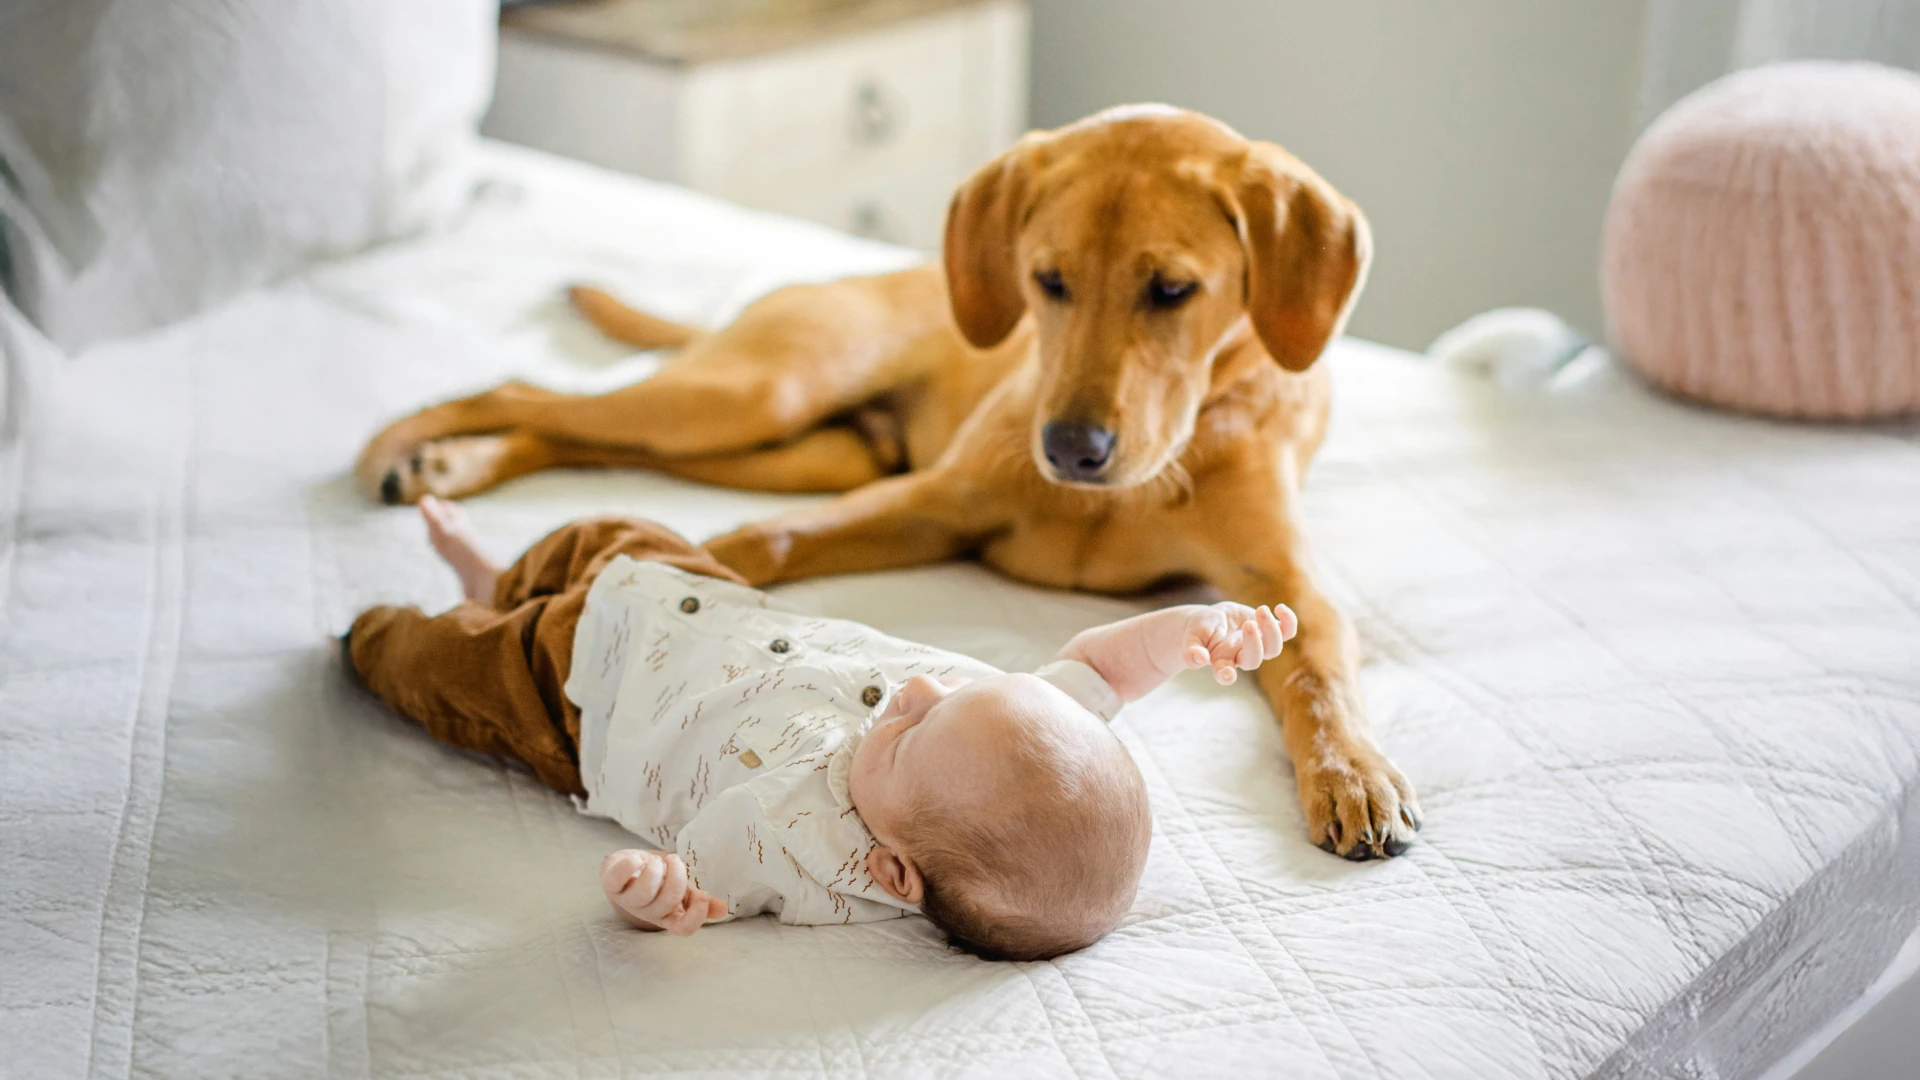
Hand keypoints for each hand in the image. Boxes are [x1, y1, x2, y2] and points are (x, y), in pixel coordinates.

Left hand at [600, 850, 727, 935]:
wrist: (628, 867)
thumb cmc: (658, 880)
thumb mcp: (682, 890)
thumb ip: (700, 900)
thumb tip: (723, 909)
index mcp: (667, 916)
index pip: (683, 929)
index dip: (696, 915)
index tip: (703, 894)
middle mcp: (647, 912)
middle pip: (667, 903)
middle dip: (676, 877)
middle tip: (675, 860)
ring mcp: (628, 900)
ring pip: (643, 892)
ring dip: (655, 869)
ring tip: (656, 860)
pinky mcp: (611, 885)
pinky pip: (616, 878)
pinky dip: (630, 863)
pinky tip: (636, 859)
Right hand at [1180, 603, 1295, 684]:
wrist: (1213, 620)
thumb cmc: (1200, 631)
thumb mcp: (1191, 637)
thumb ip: (1191, 650)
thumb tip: (1198, 659)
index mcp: (1221, 661)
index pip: (1225, 673)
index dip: (1227, 675)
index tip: (1226, 673)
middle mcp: (1242, 656)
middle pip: (1254, 660)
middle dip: (1255, 643)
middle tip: (1249, 624)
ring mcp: (1258, 645)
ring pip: (1273, 648)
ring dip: (1271, 630)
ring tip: (1261, 610)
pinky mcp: (1268, 631)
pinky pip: (1287, 632)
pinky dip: (1289, 621)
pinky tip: (1280, 608)